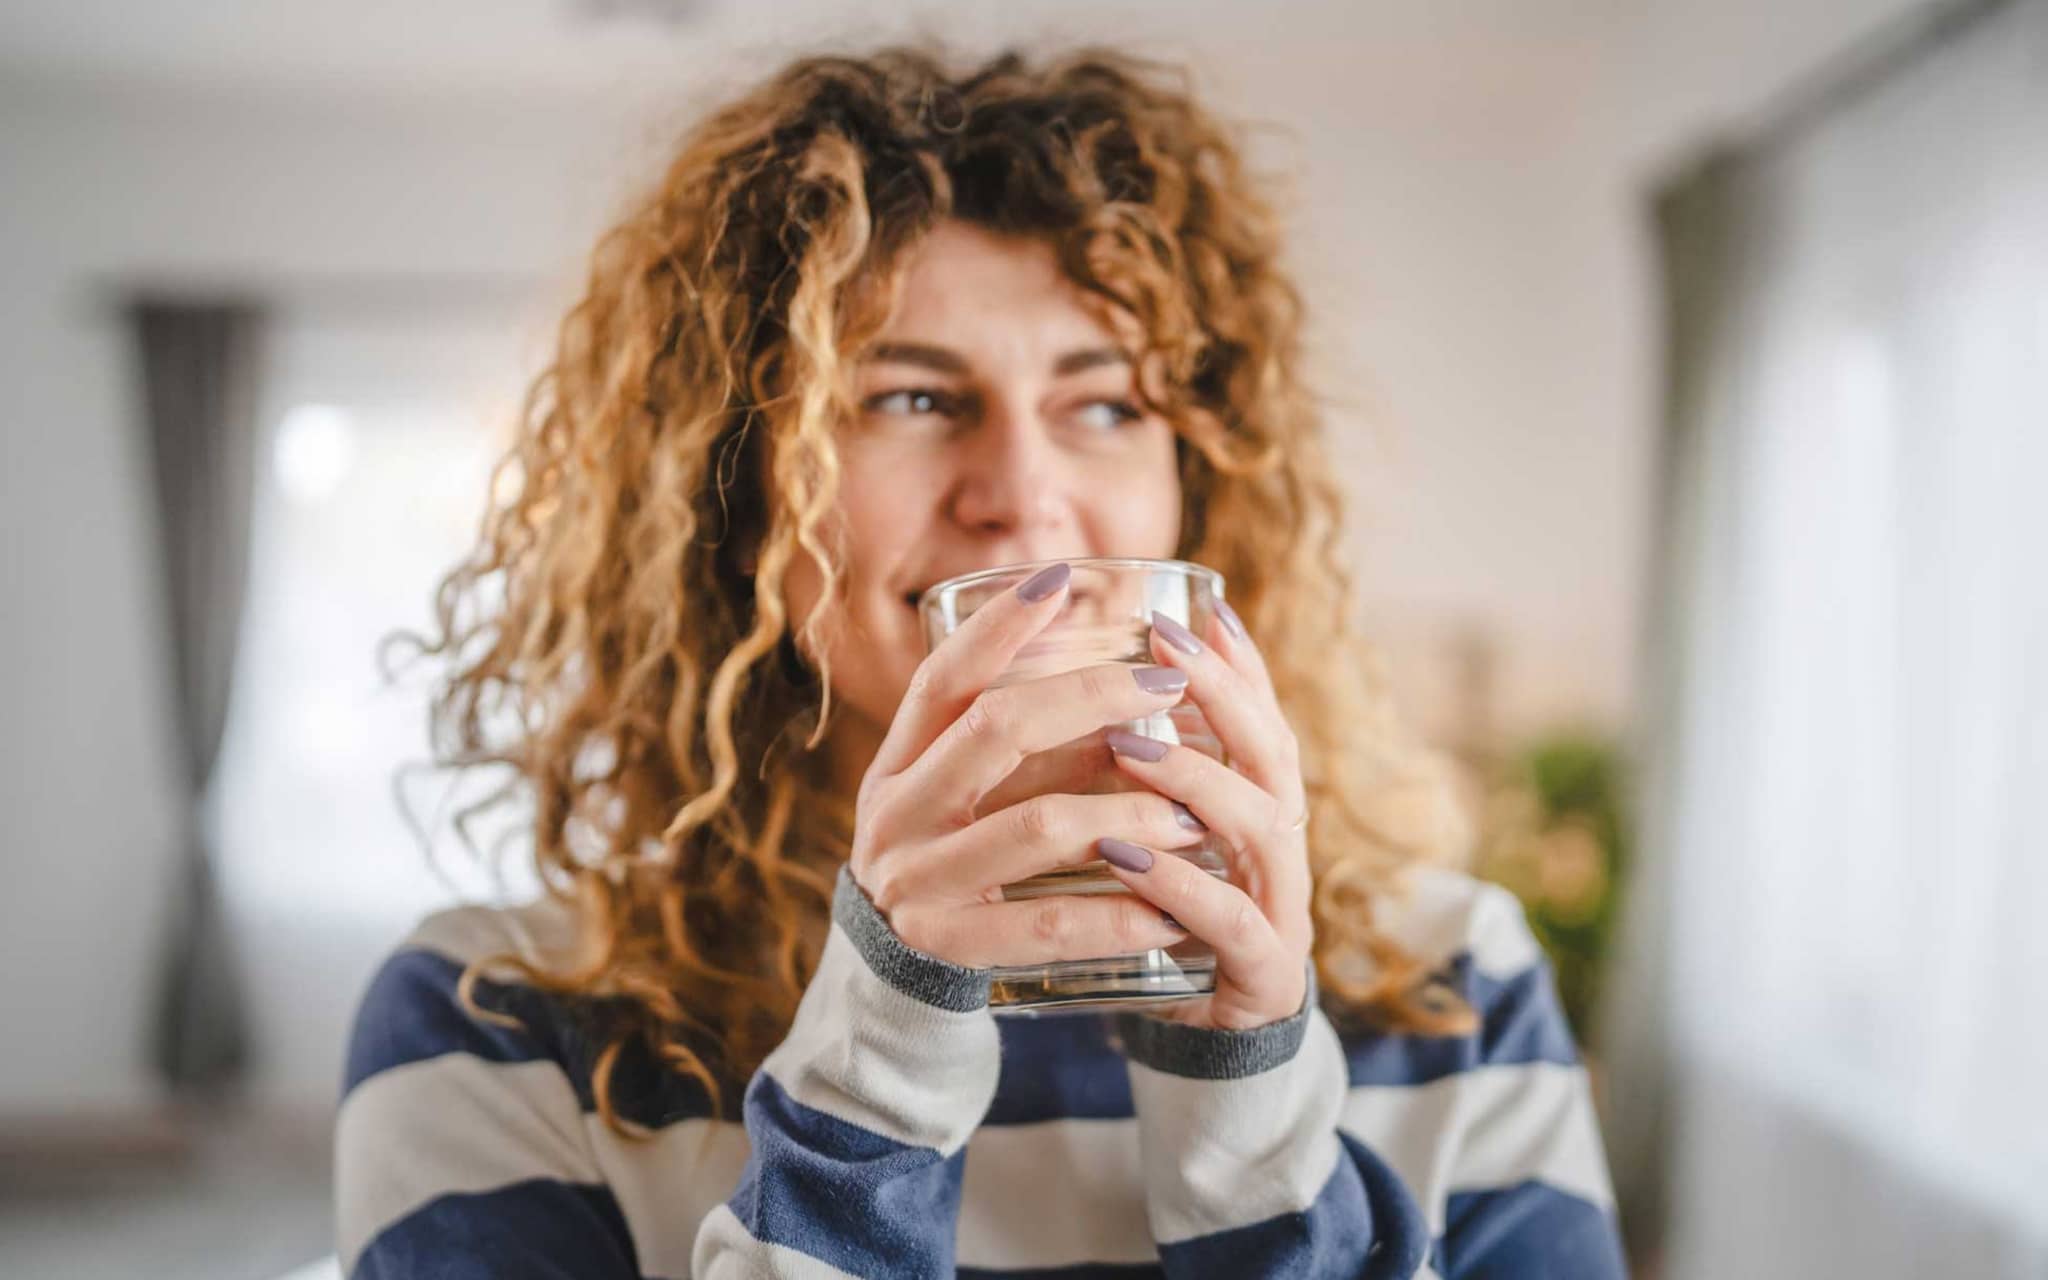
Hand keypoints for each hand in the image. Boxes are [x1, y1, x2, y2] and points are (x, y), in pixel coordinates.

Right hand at [849, 563, 1201, 968]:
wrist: (894, 977)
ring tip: (1193, 811)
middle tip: (1166, 684)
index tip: (1061, 579)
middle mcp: (897, 813)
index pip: (942, 680)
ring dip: (1128, 813)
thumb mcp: (953, 795)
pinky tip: (1173, 907)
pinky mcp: (949, 946)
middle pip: (994, 730)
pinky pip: (1048, 923)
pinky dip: (1117, 915)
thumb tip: (1123, 668)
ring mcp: (918, 881)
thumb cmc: (951, 860)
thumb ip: (1010, 742)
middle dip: (1089, 697)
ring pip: (1036, 826)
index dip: (998, 626)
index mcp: (897, 765)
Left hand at [1093, 602, 1313, 1030]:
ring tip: (1132, 747)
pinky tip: (1128, 856)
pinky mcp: (1263, 974)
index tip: (1199, 608)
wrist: (1207, 1045)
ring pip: (1264, 828)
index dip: (1239, 664)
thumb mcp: (1155, 839)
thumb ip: (1137, 778)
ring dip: (1198, 781)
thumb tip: (1077, 692)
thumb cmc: (1170, 924)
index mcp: (1259, 810)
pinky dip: (1181, 884)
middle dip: (1224, 694)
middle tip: (1162, 649)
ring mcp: (1281, 910)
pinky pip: (1231, 922)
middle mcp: (1282, 848)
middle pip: (1275, 755)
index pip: (1261, 718)